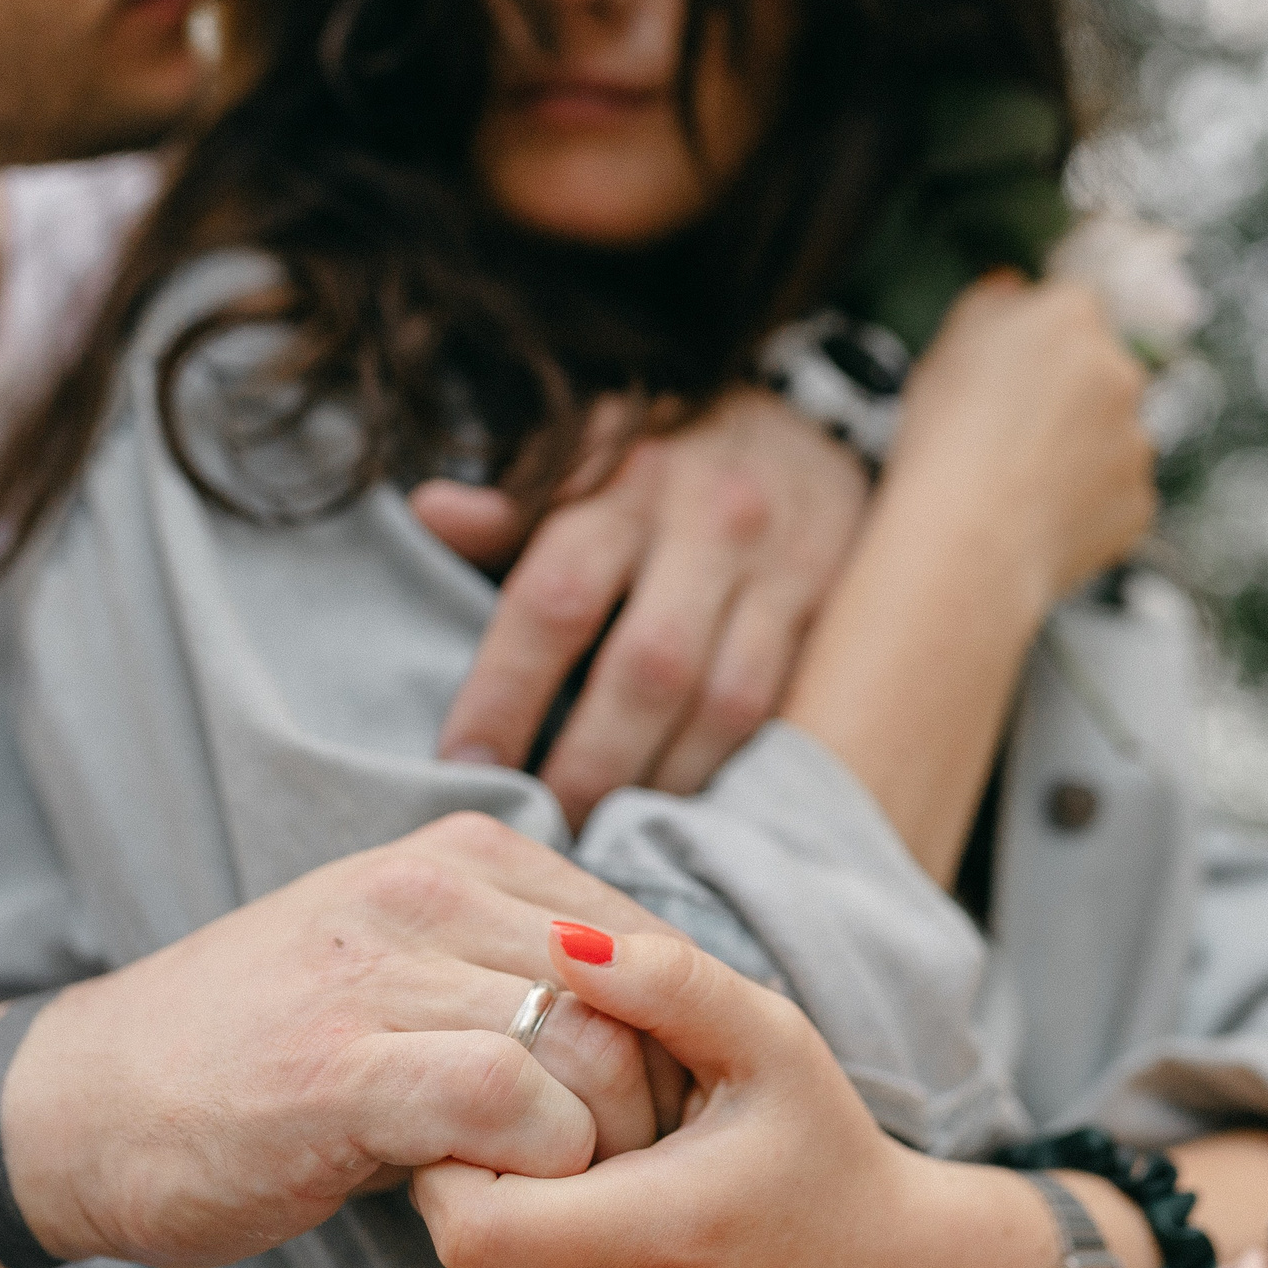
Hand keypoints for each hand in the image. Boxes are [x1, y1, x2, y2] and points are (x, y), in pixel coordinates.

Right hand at [3, 815, 678, 1267]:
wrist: (82, 1105)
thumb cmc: (257, 1050)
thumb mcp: (398, 968)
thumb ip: (510, 968)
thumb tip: (654, 1022)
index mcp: (454, 855)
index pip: (639, 937)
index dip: (671, 1043)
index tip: (648, 1120)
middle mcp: (423, 889)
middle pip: (630, 991)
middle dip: (652, 1101)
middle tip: (622, 1178)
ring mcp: (378, 972)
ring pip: (583, 1042)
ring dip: (600, 1147)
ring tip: (561, 1198)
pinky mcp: (341, 1068)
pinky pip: (508, 1102)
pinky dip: (534, 1168)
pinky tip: (494, 1202)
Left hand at [413, 924, 1081, 1267]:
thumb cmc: (824, 1147)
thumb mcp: (771, 1041)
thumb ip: (670, 982)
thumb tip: (561, 939)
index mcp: (662, 1239)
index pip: (470, 1220)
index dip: (462, 1142)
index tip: (511, 1084)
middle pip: (470, 1231)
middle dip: (492, 1157)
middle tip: (558, 1104)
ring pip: (490, 1266)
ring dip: (520, 1200)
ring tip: (607, 1155)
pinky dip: (544, 1249)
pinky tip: (616, 1208)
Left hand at [416, 389, 868, 826]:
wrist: (812, 426)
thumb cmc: (666, 463)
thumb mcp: (587, 457)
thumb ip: (511, 507)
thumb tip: (429, 514)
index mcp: (624, 487)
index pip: (556, 598)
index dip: (505, 692)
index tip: (463, 765)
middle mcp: (709, 524)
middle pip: (647, 669)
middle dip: (589, 765)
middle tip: (542, 831)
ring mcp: (785, 570)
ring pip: (727, 705)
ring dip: (664, 786)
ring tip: (611, 841)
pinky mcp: (839, 614)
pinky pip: (789, 715)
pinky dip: (735, 776)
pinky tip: (692, 821)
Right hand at [888, 273, 1155, 611]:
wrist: (969, 540)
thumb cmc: (947, 439)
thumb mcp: (945, 346)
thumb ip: (990, 302)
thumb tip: (1014, 288)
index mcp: (1072, 317)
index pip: (1067, 308)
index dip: (1033, 343)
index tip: (1006, 373)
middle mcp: (1120, 371)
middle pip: (1097, 371)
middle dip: (1064, 395)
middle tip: (1007, 431)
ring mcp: (1136, 441)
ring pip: (1109, 435)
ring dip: (1076, 449)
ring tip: (1017, 481)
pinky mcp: (1139, 503)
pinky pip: (1113, 494)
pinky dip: (1083, 503)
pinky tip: (1035, 515)